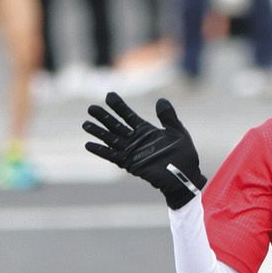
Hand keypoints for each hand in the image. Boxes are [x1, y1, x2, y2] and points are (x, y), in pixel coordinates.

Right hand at [83, 92, 205, 208]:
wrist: (185, 176)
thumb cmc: (184, 156)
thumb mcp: (178, 132)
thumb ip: (168, 117)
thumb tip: (160, 100)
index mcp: (146, 131)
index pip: (128, 115)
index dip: (118, 106)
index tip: (109, 96)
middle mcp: (136, 140)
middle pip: (116, 126)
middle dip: (104, 117)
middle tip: (91, 108)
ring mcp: (132, 152)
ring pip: (111, 139)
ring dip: (99, 132)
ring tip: (86, 124)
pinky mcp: (130, 163)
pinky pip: (113, 156)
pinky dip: (101, 151)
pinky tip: (89, 144)